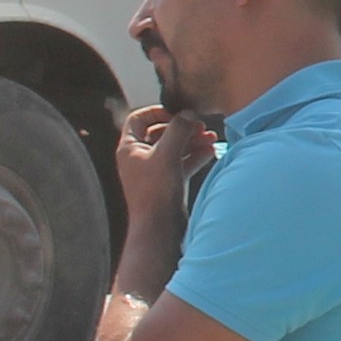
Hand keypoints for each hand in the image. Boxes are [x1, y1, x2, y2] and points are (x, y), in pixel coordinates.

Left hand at [115, 106, 216, 240]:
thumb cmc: (156, 192)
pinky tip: (211, 152)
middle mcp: (139, 158)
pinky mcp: (167, 183)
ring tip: (211, 137)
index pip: (139, 118)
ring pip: (173, 149)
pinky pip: (181, 164)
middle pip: (160, 133)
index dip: (157, 112)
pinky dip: (195, 156)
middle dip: (182, 128)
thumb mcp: (167, 154)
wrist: (159, 228)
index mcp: (130, 148)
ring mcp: (153, 171)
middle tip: (200, 126)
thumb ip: (178, 130)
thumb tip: (187, 113)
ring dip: (192, 141)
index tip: (176, 114)